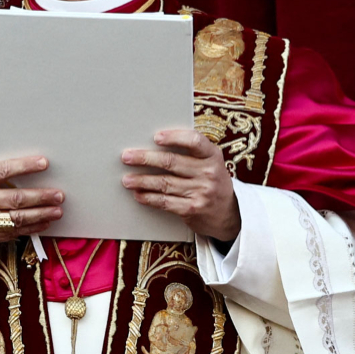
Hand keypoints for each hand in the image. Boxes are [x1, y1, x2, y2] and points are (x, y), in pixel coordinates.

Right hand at [0, 156, 62, 253]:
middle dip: (40, 197)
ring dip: (41, 214)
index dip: (25, 166)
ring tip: (57, 210)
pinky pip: (14, 233)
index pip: (3, 171)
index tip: (44, 163)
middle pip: (15, 199)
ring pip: (17, 219)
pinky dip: (32, 228)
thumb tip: (29, 170)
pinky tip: (44, 222)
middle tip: (59, 195)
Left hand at [121, 129, 239, 240]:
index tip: (156, 137)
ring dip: (142, 180)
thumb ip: (191, 153)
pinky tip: (138, 194)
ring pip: (164, 183)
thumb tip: (154, 144)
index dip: (175, 137)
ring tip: (126, 179)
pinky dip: (149, 198)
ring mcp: (202, 192)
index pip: (195, 141)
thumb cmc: (211, 182)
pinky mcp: (192, 209)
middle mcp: (209, 173)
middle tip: (126, 157)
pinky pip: (165, 201)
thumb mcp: (210, 164)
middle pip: (172, 162)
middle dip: (145, 159)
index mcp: (213, 156)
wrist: (227, 216)